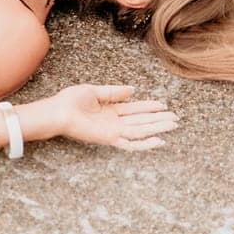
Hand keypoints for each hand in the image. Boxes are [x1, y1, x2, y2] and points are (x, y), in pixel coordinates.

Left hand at [50, 84, 177, 150]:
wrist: (57, 112)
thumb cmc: (70, 101)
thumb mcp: (94, 91)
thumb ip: (113, 92)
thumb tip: (133, 89)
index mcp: (110, 109)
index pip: (135, 109)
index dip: (149, 107)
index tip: (163, 104)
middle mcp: (114, 121)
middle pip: (141, 120)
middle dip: (158, 119)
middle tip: (175, 117)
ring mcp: (113, 131)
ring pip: (141, 130)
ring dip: (157, 128)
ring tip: (173, 124)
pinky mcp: (110, 138)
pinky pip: (131, 143)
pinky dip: (145, 144)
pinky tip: (159, 141)